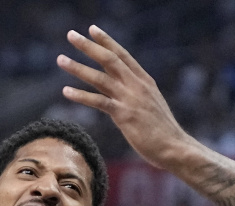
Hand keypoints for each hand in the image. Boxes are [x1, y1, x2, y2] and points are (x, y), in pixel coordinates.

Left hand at [57, 25, 193, 171]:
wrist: (175, 148)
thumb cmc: (163, 132)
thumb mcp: (152, 106)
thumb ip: (138, 95)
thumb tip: (126, 94)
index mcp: (145, 81)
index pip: (123, 55)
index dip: (107, 41)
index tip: (92, 29)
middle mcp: (137, 85)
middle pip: (109, 59)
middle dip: (88, 46)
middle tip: (71, 35)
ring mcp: (131, 99)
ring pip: (100, 77)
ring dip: (78, 67)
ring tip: (60, 59)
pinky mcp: (124, 115)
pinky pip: (99, 102)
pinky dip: (81, 96)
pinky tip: (65, 91)